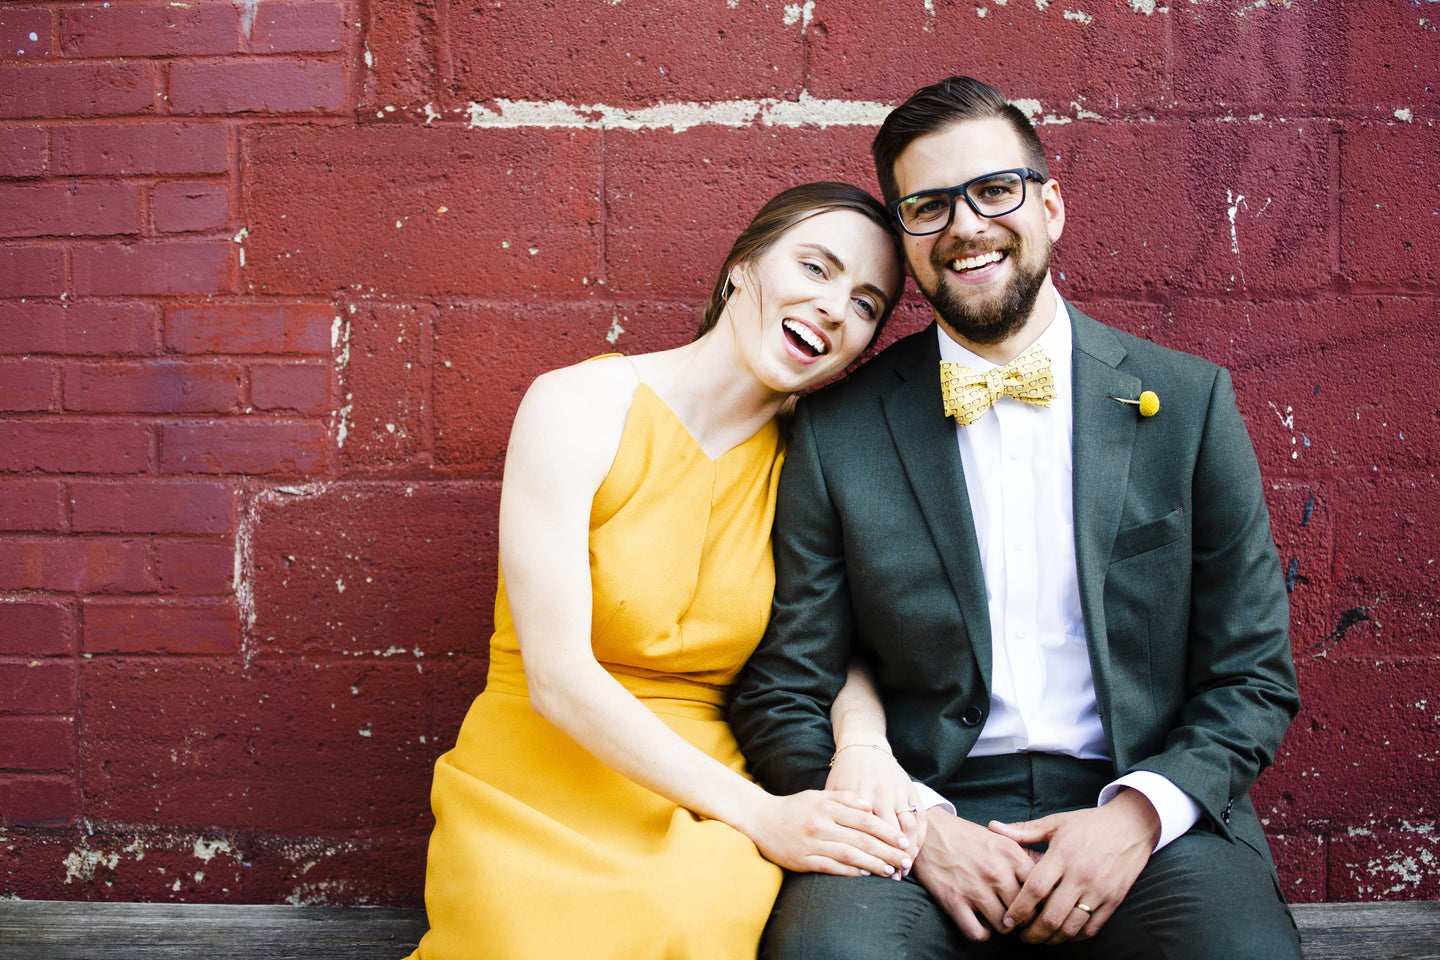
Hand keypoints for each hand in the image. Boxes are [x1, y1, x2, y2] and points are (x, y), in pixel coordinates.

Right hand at [746, 789, 913, 878]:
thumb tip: (870, 805)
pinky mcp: (802, 859)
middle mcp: (821, 823)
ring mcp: (811, 842)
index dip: (887, 832)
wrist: (760, 819)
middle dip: (888, 851)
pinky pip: (831, 867)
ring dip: (874, 864)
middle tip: (906, 861)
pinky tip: (865, 874)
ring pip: (850, 855)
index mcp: (827, 806)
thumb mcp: (818, 795)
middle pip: (862, 839)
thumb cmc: (794, 807)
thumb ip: (845, 798)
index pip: (865, 820)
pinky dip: (850, 871)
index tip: (904, 841)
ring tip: (891, 871)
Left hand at [825, 744, 925, 873]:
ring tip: (906, 866)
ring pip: (908, 826)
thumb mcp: (833, 790)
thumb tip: (830, 843)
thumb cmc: (844, 773)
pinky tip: (916, 849)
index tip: (874, 873)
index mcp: (858, 797)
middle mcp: (880, 795)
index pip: (867, 833)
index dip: (872, 854)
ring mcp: (897, 792)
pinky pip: (921, 815)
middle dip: (893, 857)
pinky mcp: (910, 788)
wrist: (863, 746)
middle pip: (890, 833)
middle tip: (895, 876)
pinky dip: (921, 835)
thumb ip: (835, 813)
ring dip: (910, 849)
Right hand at [910, 808, 1033, 940]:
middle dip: (1023, 918)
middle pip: (1025, 912)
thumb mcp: (1000, 838)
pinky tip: (979, 922)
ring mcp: (974, 888)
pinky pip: (977, 933)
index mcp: (1011, 854)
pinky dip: (981, 933)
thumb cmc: (967, 836)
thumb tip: (1050, 871)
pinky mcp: (953, 901)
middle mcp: (995, 872)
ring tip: (997, 917)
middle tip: (1017, 916)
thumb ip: (1025, 855)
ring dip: (1002, 926)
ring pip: (1004, 926)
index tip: (1036, 905)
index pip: (1041, 889)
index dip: (1041, 901)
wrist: (929, 831)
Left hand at [988, 788, 1160, 943]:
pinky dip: (1076, 936)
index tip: (1008, 921)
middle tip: (1022, 937)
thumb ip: (1024, 831)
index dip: (1019, 909)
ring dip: (1053, 938)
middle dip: (1033, 932)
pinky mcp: (1115, 899)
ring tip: (1041, 938)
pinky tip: (1065, 934)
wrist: (1132, 824)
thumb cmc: (1089, 823)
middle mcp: (1081, 875)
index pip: (1035, 889)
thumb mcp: (1055, 822)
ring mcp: (1100, 889)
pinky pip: (1093, 927)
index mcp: (1063, 855)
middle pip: (1052, 915)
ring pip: (1072, 926)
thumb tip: (993, 827)